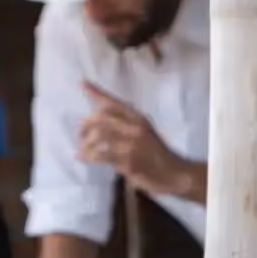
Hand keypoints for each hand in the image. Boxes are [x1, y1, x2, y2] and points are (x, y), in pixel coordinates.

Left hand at [77, 81, 196, 198]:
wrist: (176, 174)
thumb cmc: (157, 154)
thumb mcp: (145, 132)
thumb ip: (126, 124)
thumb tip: (100, 117)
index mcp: (139, 118)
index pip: (114, 102)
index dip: (97, 93)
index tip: (83, 84)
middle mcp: (135, 128)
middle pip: (102, 118)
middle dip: (86, 126)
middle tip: (81, 135)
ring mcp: (132, 144)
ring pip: (99, 136)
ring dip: (86, 143)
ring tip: (83, 150)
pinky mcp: (128, 161)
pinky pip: (101, 155)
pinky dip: (88, 156)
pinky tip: (82, 158)